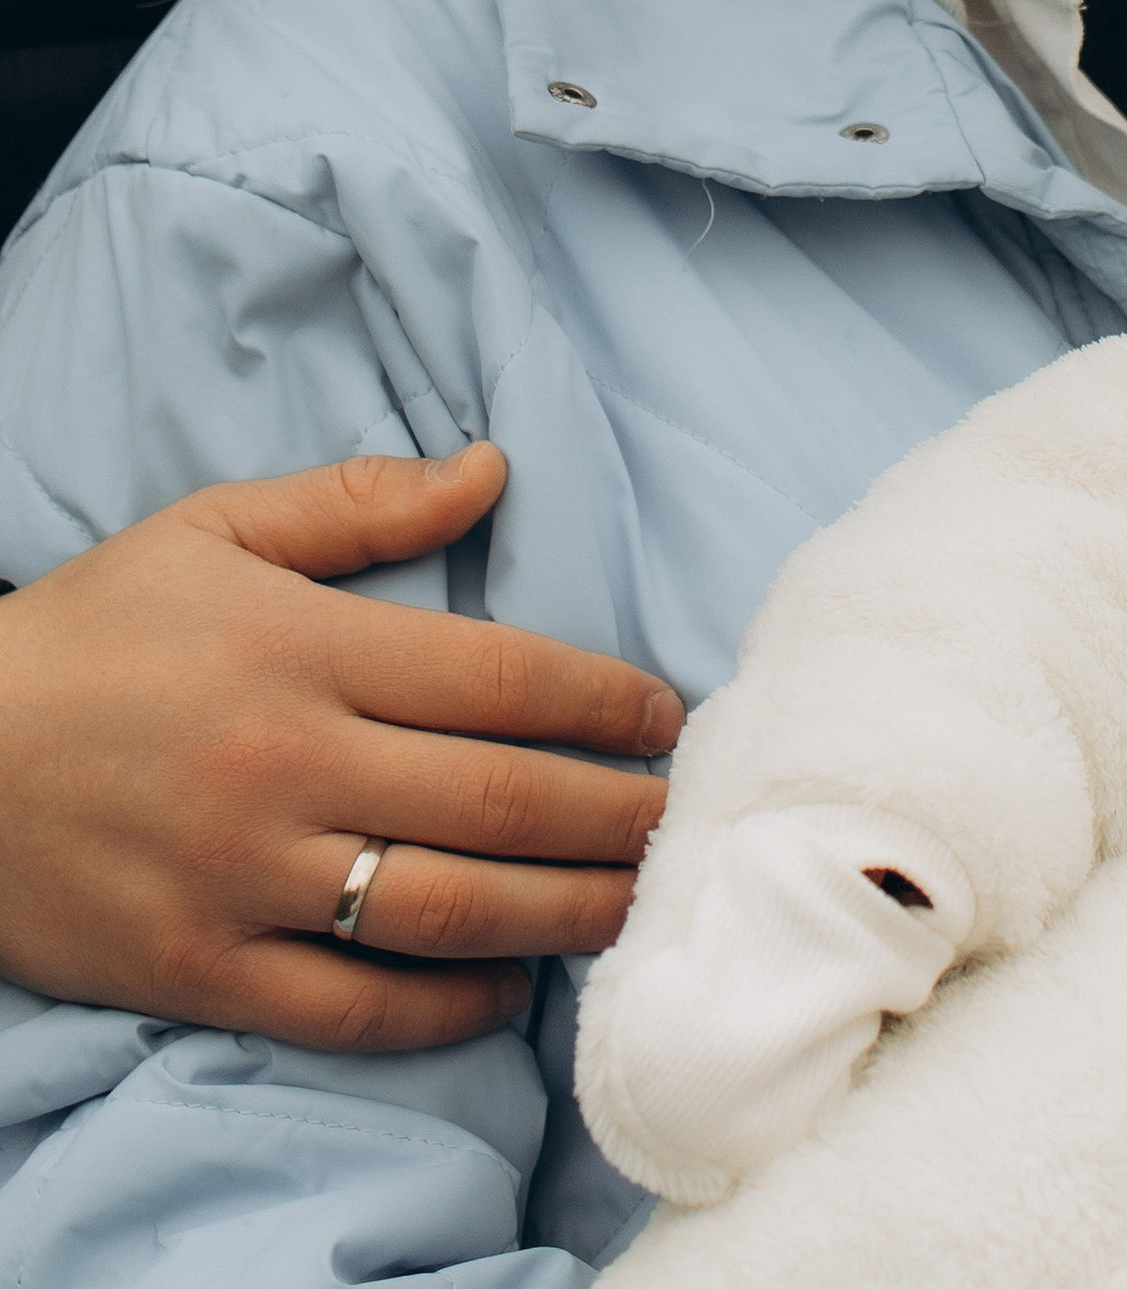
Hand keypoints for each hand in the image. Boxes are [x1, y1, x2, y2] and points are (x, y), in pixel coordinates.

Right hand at [0, 445, 678, 1049]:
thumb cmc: (91, 633)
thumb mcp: (211, 530)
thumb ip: (359, 502)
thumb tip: (493, 469)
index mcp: (301, 648)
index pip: (498, 677)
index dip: (603, 699)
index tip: (667, 715)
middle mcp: (286, 765)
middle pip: (496, 798)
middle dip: (614, 812)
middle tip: (685, 817)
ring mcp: (243, 878)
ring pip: (444, 907)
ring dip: (560, 911)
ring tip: (633, 902)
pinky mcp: (199, 969)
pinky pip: (349, 1005)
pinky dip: (442, 1007)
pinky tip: (505, 987)